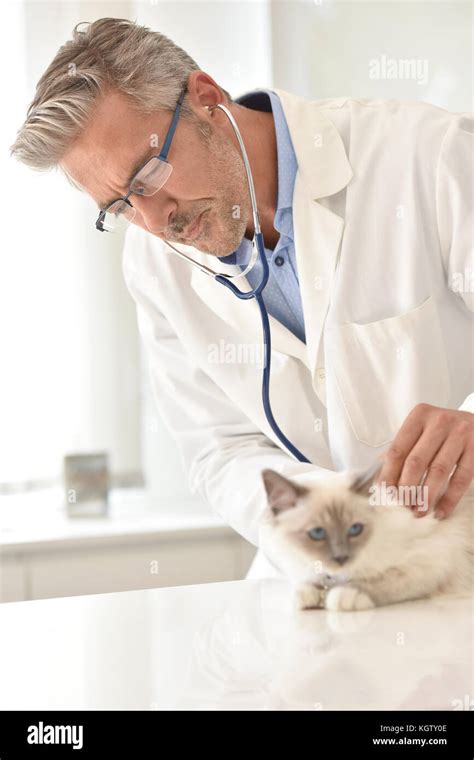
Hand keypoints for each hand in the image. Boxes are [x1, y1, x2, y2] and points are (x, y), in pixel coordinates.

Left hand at [377, 403, 473, 518]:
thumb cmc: (444, 430)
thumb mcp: (422, 430)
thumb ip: (403, 449)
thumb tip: (381, 479)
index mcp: (419, 416)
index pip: (398, 450)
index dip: (389, 474)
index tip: (385, 493)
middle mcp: (439, 422)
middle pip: (416, 461)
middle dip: (407, 488)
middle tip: (403, 506)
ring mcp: (460, 434)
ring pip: (438, 470)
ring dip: (426, 496)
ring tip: (419, 511)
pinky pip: (461, 478)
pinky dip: (449, 498)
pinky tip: (441, 511)